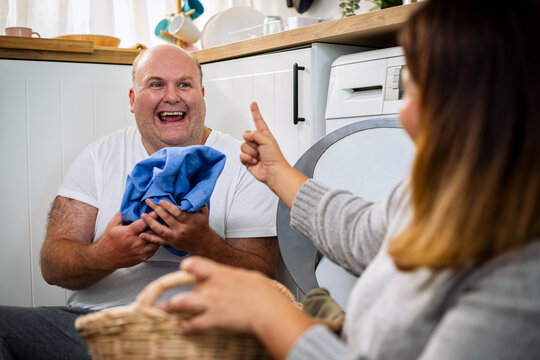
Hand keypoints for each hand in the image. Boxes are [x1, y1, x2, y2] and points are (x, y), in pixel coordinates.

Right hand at [95, 211, 159, 269]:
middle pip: (153, 232)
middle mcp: (136, 242)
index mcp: (129, 232)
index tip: (158, 211)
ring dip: (160, 235)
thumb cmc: (109, 240)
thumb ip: (121, 214)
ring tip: (164, 229)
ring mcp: (140, 251)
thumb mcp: (112, 224)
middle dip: (159, 224)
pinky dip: (157, 244)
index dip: (152, 216)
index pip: (144, 222)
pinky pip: (154, 250)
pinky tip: (158, 239)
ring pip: (156, 242)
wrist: (105, 257)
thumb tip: (128, 204)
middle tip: (165, 219)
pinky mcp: (142, 258)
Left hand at [140, 199, 214, 253]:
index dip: (168, 207)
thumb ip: (197, 203)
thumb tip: (193, 190)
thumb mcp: (203, 213)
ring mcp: (174, 237)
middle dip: (156, 209)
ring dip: (150, 222)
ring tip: (143, 215)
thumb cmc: (202, 226)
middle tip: (149, 202)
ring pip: (160, 230)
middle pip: (166, 219)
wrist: (202, 243)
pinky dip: (149, 238)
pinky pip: (158, 241)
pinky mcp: (170, 243)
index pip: (177, 213)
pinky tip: (142, 234)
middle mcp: (181, 230)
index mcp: (189, 221)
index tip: (161, 201)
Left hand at [160, 257, 303, 334]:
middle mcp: (211, 286)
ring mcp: (209, 303)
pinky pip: (193, 325)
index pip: (195, 264)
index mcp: (221, 273)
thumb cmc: (264, 294)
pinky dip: (186, 328)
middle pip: (184, 287)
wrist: (267, 310)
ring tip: (164, 310)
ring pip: (181, 303)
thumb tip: (236, 278)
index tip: (184, 269)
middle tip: (168, 298)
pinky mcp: (212, 320)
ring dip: (171, 307)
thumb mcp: (250, 276)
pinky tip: (183, 329)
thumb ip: (236, 277)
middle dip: (175, 291)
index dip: (187, 266)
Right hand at [240, 102, 289, 185]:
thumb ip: (255, 134)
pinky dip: (248, 159)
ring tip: (259, 156)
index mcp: (264, 135)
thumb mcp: (267, 140)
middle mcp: (258, 142)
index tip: (253, 104)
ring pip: (243, 146)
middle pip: (246, 136)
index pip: (258, 121)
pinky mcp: (248, 160)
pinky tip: (255, 161)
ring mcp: (252, 151)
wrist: (274, 172)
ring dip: (251, 152)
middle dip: (252, 143)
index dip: (255, 112)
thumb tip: (245, 135)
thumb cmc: (275, 157)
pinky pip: (241, 156)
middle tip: (260, 149)